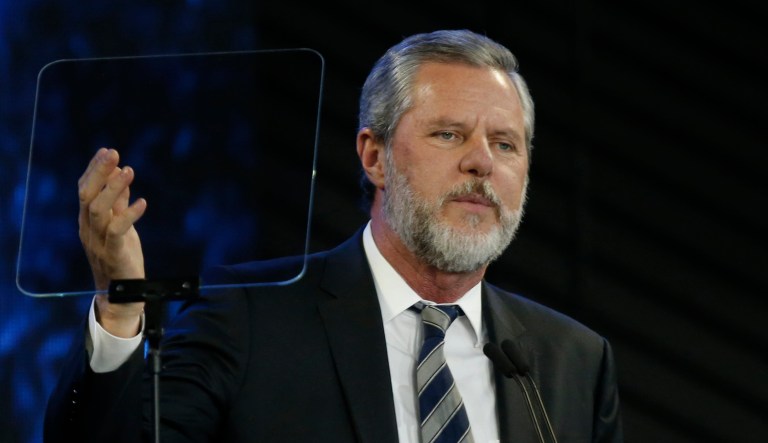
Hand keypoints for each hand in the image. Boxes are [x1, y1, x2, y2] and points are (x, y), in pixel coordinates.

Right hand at [78, 147, 146, 336]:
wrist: (122, 295)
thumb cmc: (121, 257)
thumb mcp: (120, 225)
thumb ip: (119, 203)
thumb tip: (121, 175)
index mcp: (88, 221)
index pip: (85, 189)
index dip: (94, 169)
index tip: (107, 151)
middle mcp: (88, 229)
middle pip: (87, 195)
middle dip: (99, 172)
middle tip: (113, 152)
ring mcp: (99, 242)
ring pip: (98, 210)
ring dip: (113, 188)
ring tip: (129, 170)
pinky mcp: (114, 253)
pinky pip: (118, 230)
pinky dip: (130, 214)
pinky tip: (143, 202)